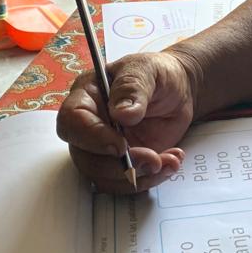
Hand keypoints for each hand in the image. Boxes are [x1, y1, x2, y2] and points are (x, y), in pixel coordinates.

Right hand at [56, 50, 196, 192]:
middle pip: (85, 158)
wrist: (180, 90)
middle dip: (119, 166)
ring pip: (105, 177)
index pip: (71, 121)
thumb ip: (132, 87)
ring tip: (169, 161)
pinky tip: (171, 162)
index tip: (121, 146)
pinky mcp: (123, 163)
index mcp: (87, 97)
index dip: (93, 138)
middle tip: (154, 159)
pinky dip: (151, 178)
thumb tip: (122, 114)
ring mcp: (105, 148)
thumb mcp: (147, 70)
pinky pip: (126, 182)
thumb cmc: (158, 73)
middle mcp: (90, 126)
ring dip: (139, 176)